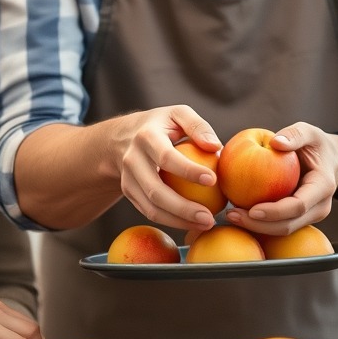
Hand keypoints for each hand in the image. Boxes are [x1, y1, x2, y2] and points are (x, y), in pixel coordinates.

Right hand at [111, 104, 221, 232]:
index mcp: (146, 137)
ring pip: (151, 207)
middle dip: (183, 208)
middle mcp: (132, 159)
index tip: (213, 179)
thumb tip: (216, 147)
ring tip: (205, 224)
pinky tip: (192, 223)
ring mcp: (127, 178)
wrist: (121, 137)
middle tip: (209, 218)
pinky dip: (171, 221)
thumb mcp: (177, 114)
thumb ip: (198, 126)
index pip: (167, 157)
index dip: (189, 170)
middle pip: (155, 190)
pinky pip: (149, 212)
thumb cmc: (161, 125)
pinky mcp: (128, 192)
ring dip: (178, 221)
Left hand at [224, 122, 337, 234]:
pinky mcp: (299, 217)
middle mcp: (319, 206)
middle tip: (232, 215)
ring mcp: (310, 215)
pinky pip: (279, 224)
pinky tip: (239, 213)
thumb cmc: (316, 145)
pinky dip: (259, 222)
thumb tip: (275, 142)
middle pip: (288, 225)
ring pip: (283, 229)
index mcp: (323, 187)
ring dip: (256, 227)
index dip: (275, 212)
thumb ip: (295, 135)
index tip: (252, 210)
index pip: (298, 206)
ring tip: (232, 215)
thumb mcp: (309, 132)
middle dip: (259, 225)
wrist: (332, 160)